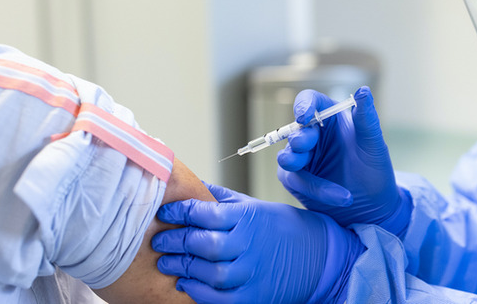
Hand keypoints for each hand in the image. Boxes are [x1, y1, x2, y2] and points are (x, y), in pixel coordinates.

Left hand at [152, 184, 361, 303]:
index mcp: (249, 216)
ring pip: (209, 272)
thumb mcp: (254, 206)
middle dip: (175, 242)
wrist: (318, 257)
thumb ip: (222, 199)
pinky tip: (185, 283)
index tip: (164, 214)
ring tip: (166, 263)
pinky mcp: (254, 296)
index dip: (179, 213)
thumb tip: (191, 184)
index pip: (205, 212)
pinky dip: (198, 292)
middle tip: (158, 241)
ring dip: (183, 268)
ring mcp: (253, 272)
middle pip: (203, 243)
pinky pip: (219, 297)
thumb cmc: (282, 228)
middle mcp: (250, 243)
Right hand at [277, 86, 411, 235]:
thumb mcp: (373, 143)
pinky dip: (316, 189)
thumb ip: (366, 118)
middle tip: (304, 146)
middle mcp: (313, 134)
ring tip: (309, 167)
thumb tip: (363, 90)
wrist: (373, 206)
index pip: (309, 101)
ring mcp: (302, 158)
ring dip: (295, 161)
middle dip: (299, 139)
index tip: (304, 116)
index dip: (303, 105)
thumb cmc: (375, 169)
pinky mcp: (296, 180)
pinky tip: (341, 197)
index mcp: (330, 117)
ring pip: (287, 156)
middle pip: (295, 129)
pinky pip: (296, 181)